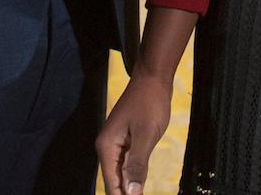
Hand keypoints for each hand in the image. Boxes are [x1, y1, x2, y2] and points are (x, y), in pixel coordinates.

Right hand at [97, 71, 173, 194]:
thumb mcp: (146, 135)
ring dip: (130, 189)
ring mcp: (117, 144)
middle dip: (126, 194)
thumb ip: (137, 164)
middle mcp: (107, 148)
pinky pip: (128, 164)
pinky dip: (134, 176)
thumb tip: (131, 194)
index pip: (111, 184)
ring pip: (122, 174)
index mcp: (107, 147)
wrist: (153, 77)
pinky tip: (140, 186)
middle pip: (114, 182)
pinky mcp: (127, 141)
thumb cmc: (150, 102)